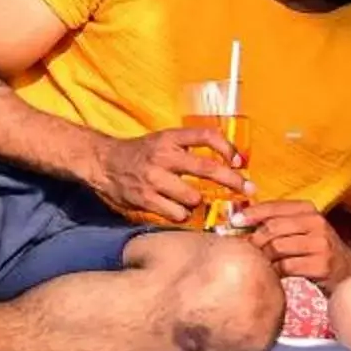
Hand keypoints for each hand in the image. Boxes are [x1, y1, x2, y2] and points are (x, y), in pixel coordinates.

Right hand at [88, 125, 248, 226]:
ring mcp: (154, 179)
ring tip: (190, 199)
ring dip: (198, 202)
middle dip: (233, 181)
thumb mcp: (162, 140)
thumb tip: (225, 160)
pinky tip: (177, 209)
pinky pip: (177, 214)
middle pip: (208, 168)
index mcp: (170, 138)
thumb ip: (187, 148)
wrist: (103, 162)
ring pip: (194, 198)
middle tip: (247, 189)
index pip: (206, 136)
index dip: (227, 148)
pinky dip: (182, 215)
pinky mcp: (145, 200)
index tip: (239, 161)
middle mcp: (164, 156)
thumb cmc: (139, 153)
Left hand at [243, 199, 350, 285]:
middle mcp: (317, 223)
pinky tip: (271, 275)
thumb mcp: (302, 230)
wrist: (347, 273)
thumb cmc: (316, 251)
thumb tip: (241, 220)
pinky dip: (273, 271)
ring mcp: (320, 244)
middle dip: (253, 239)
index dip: (252, 213)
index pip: (275, 206)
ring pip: (277, 247)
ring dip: (262, 257)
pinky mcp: (321, 265)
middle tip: (242, 249)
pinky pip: (286, 267)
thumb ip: (278, 223)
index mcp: (309, 210)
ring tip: (257, 263)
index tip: (234, 221)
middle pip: (273, 228)